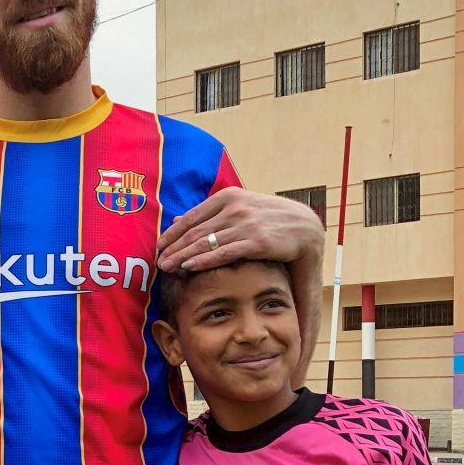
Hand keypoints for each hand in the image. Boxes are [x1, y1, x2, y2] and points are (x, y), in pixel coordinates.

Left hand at [156, 187, 324, 272]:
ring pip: (205, 242)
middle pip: (195, 231)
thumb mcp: (238, 208)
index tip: (158, 246)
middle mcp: (234, 207)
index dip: (173, 233)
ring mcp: (245, 223)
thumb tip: (176, 219)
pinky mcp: (257, 241)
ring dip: (182, 256)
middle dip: (174, 248)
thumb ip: (209, 214)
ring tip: (167, 268)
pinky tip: (188, 267)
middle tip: (158, 262)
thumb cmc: (268, 219)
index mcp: (227, 197)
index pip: (192, 217)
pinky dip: (203, 260)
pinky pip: (223, 252)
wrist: (306, 227)